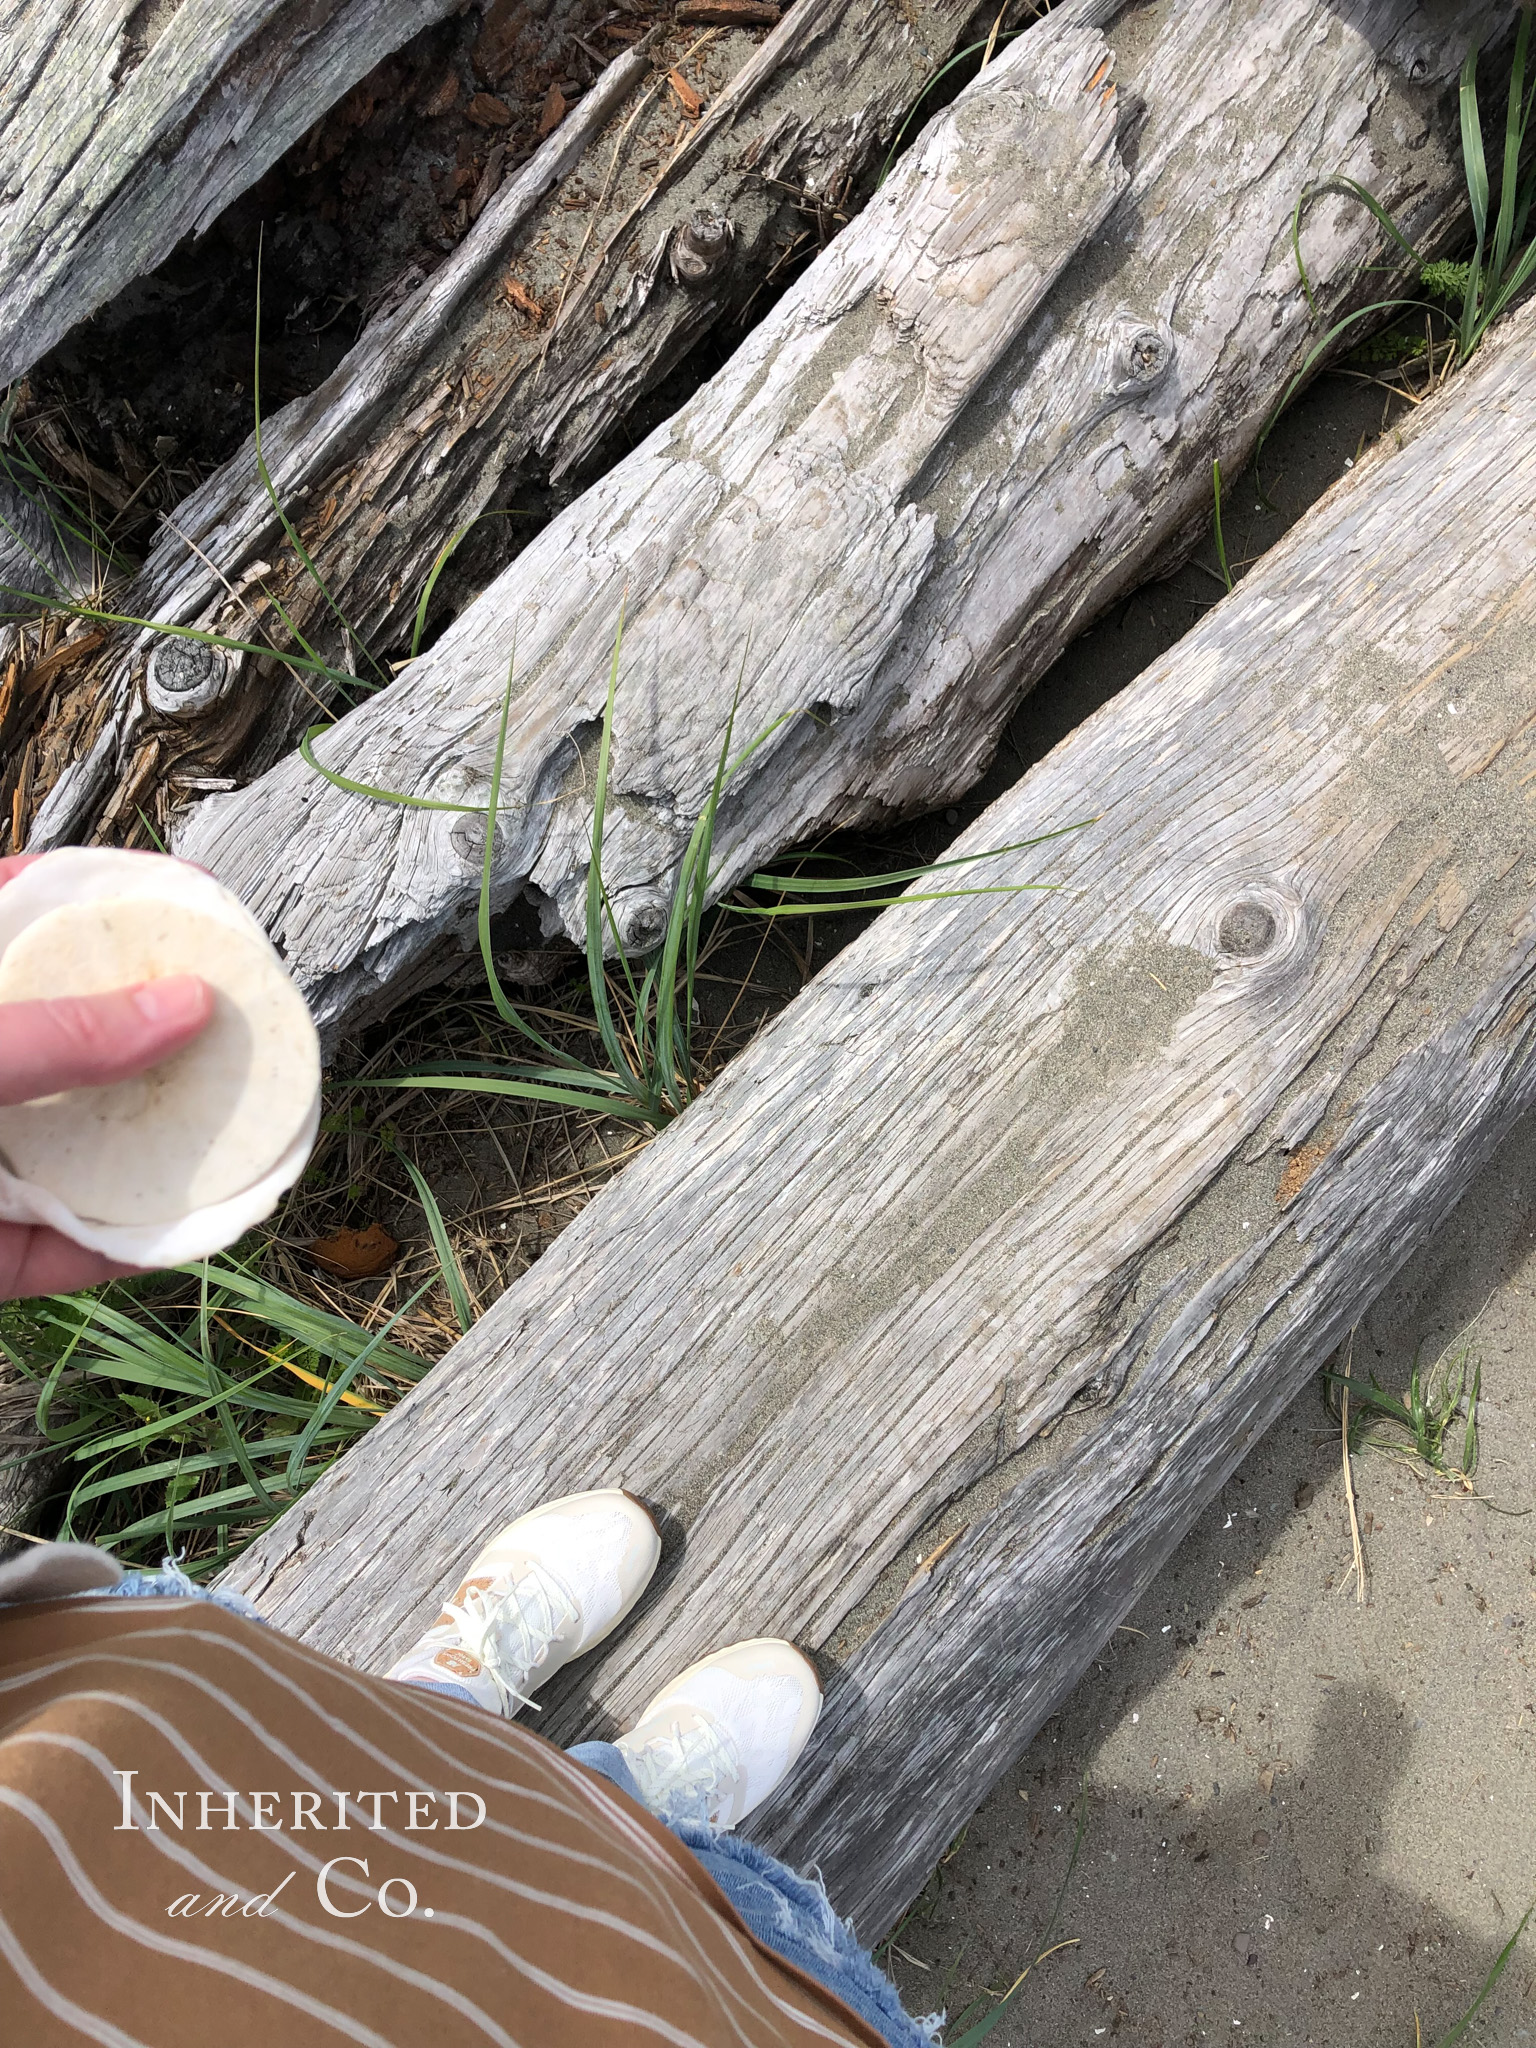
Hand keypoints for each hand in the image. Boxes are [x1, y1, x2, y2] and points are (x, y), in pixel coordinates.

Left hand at [0, 854, 214, 1299]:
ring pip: (70, 1150)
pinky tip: (198, 1225)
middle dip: (149, 1031)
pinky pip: (60, 1253)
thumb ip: (54, 1035)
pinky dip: (128, 1246)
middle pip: (60, 1041)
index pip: (12, 916)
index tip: (183, 897)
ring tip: (248, 1120)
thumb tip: (185, 1005)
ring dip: (157, 1144)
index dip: (93, 895)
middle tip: (239, 1016)